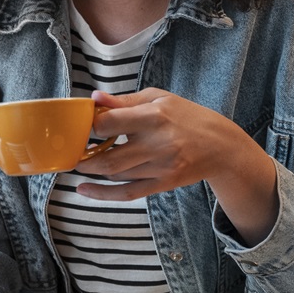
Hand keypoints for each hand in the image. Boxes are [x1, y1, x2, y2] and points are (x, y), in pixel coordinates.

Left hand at [75, 89, 279, 244]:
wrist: (221, 146)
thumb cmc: (186, 116)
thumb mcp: (159, 98)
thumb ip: (124, 100)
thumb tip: (94, 98)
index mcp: (154, 116)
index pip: (110, 122)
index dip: (89, 125)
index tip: (80, 125)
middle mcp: (157, 143)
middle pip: (108, 157)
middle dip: (83, 156)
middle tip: (71, 151)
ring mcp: (160, 167)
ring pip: (115, 175)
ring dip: (90, 171)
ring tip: (78, 164)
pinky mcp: (162, 184)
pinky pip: (127, 193)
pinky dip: (102, 194)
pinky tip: (84, 190)